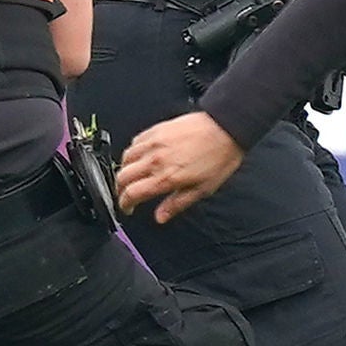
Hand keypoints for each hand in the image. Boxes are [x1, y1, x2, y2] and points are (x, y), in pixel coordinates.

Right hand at [117, 112, 245, 224]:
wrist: (225, 128)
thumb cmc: (218, 157)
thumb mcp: (202, 189)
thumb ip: (177, 204)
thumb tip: (161, 217)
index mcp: (166, 177)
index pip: (132, 193)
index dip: (125, 204)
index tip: (127, 208)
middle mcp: (155, 160)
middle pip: (123, 176)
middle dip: (120, 189)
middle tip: (126, 194)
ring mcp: (154, 143)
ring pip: (125, 158)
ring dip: (124, 170)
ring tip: (131, 177)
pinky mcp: (156, 130)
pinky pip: (135, 141)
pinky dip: (132, 152)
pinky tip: (139, 156)